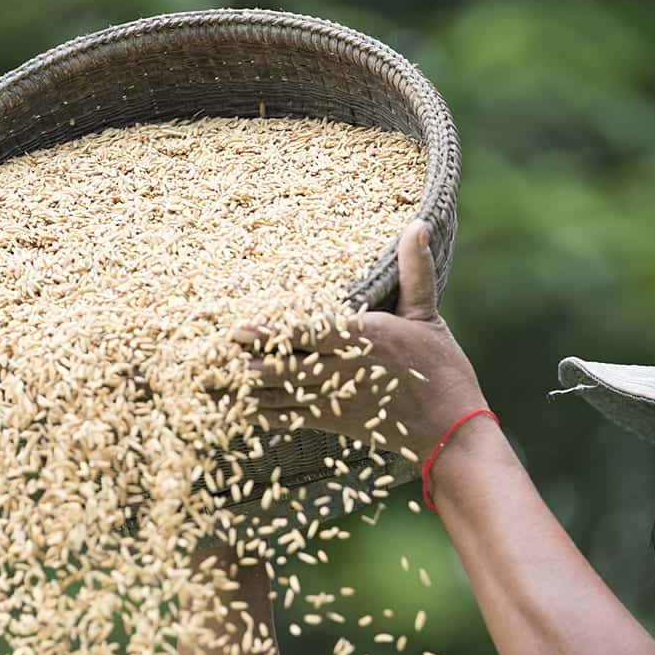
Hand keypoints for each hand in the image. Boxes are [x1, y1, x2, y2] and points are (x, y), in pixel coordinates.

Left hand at [230, 221, 488, 459]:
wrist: (450, 429)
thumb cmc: (442, 370)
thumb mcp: (428, 316)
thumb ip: (415, 272)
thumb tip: (418, 225)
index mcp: (366, 340)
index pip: (310, 335)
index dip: (271, 334)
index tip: (239, 330)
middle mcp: (345, 371)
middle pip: (284, 368)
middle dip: (243, 364)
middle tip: (204, 359)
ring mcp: (336, 401)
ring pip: (279, 395)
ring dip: (241, 389)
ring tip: (205, 383)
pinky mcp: (334, 422)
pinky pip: (289, 419)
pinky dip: (260, 415)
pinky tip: (233, 410)